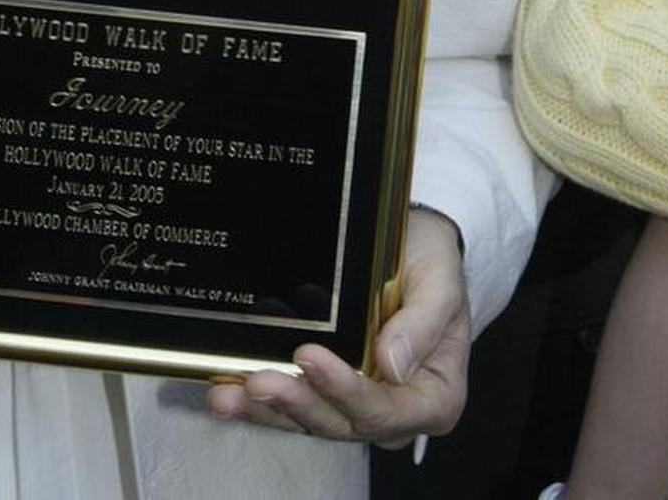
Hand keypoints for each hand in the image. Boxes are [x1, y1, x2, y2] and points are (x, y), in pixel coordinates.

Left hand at [207, 208, 470, 447]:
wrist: (413, 246)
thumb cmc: (431, 264)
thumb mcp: (440, 282)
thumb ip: (423, 324)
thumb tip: (391, 365)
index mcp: (433, 396)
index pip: (386, 409)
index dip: (346, 391)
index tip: (310, 357)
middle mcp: (394, 411)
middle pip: (341, 422)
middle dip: (298, 403)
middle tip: (258, 380)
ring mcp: (356, 402)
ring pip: (310, 418)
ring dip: (268, 410)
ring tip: (230, 394)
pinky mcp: (326, 389)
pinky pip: (295, 401)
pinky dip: (259, 400)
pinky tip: (227, 390)